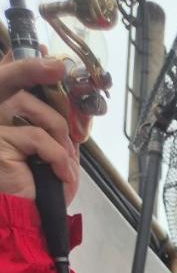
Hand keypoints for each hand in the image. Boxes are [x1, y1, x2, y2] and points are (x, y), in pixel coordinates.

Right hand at [0, 54, 77, 202]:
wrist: (28, 218)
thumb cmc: (38, 186)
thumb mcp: (53, 148)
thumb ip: (55, 122)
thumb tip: (72, 99)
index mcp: (1, 114)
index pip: (6, 76)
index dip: (23, 62)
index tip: (45, 54)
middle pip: (5, 76)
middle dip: (31, 66)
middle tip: (57, 66)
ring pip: (29, 105)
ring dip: (58, 130)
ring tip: (65, 156)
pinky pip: (37, 136)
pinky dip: (58, 155)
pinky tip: (61, 174)